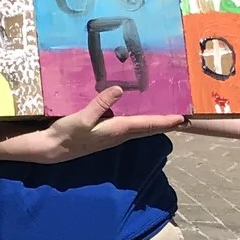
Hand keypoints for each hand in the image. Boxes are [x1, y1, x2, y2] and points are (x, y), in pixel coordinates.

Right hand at [18, 85, 182, 163]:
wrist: (53, 150)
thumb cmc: (67, 135)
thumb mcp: (82, 118)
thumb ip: (100, 105)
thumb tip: (119, 89)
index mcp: (117, 130)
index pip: (147, 125)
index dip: (166, 121)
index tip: (183, 118)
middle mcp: (119, 134)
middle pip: (149, 128)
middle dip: (167, 123)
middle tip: (186, 117)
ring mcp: (113, 135)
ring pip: (141, 128)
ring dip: (156, 122)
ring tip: (170, 114)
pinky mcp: (106, 133)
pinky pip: (131, 126)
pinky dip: (142, 120)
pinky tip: (141, 113)